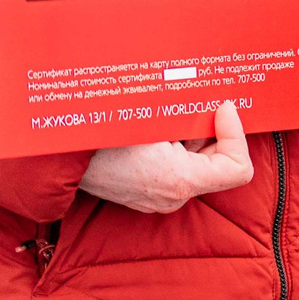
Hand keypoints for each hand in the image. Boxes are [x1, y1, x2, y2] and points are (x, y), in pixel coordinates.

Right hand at [78, 102, 253, 212]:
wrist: (60, 159)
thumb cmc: (106, 137)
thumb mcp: (155, 120)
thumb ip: (194, 115)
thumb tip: (222, 103)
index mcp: (181, 183)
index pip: (238, 169)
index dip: (237, 135)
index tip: (224, 108)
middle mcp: (174, 197)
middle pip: (219, 162)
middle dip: (215, 130)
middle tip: (202, 101)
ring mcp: (159, 198)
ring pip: (197, 163)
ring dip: (194, 134)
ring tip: (175, 110)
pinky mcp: (147, 193)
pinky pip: (177, 167)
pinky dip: (178, 143)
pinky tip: (161, 123)